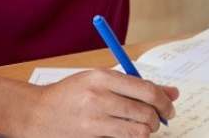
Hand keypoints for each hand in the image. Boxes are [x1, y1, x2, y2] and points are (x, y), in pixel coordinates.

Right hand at [18, 68, 178, 136]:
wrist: (36, 114)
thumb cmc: (70, 94)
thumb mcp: (99, 80)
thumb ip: (134, 85)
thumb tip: (172, 93)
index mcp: (102, 77)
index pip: (146, 90)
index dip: (164, 101)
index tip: (169, 107)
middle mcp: (98, 97)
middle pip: (145, 112)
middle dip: (157, 119)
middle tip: (157, 120)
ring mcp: (93, 121)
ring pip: (138, 131)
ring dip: (145, 131)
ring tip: (141, 127)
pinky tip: (124, 133)